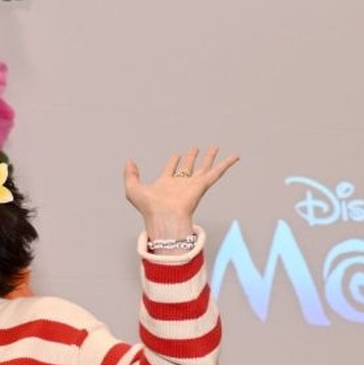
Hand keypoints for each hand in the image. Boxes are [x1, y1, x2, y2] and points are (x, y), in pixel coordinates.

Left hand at [124, 146, 239, 241]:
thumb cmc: (149, 208)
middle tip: (195, 148)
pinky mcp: (202, 185)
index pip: (171, 170)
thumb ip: (130, 174)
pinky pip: (217, 172)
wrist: (164, 218)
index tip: (177, 155)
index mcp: (165, 184)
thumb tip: (129, 160)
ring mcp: (192, 185)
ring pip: (203, 168)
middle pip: (188, 167)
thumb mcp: (133, 189)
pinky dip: (227, 164)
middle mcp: (180, 185)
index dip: (173, 162)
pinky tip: (235, 156)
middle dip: (191, 157)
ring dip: (209, 157)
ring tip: (214, 147)